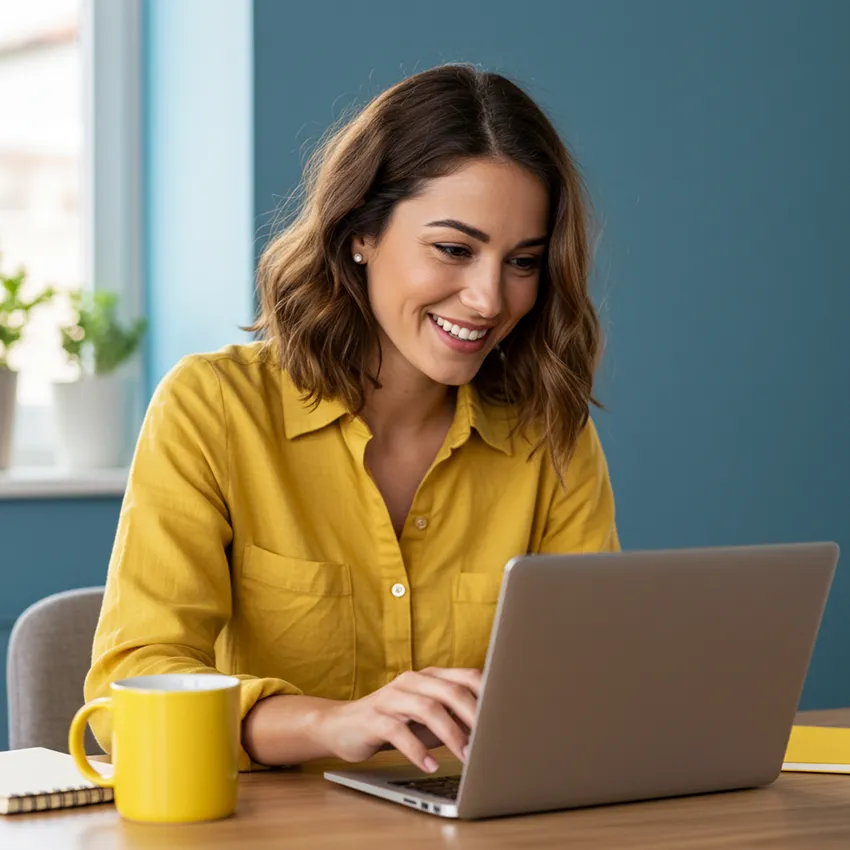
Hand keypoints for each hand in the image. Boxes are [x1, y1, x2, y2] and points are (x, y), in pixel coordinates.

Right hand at [315, 667, 480, 772]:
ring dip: (451, 734)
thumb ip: (455, 719)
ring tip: (466, 757)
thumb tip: (491, 732)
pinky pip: (398, 731)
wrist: (342, 726)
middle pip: (450, 691)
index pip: (467, 676)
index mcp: (430, 676)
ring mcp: (392, 696)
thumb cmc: (395, 723)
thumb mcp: (428, 720)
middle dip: (474, 716)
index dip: (489, 694)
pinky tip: (429, 765)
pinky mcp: (373, 716)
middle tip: (490, 741)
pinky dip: (417, 749)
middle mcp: (412, 680)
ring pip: (428, 708)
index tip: (507, 716)